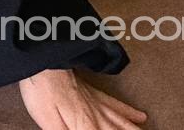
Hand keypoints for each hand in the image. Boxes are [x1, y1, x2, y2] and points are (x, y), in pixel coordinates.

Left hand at [18, 68, 147, 128]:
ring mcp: (97, 103)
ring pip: (123, 122)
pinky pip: (116, 104)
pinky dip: (130, 112)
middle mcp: (97, 116)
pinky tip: (141, 116)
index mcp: (86, 126)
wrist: (42, 60)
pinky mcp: (92, 92)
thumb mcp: (49, 123)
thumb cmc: (42, 92)